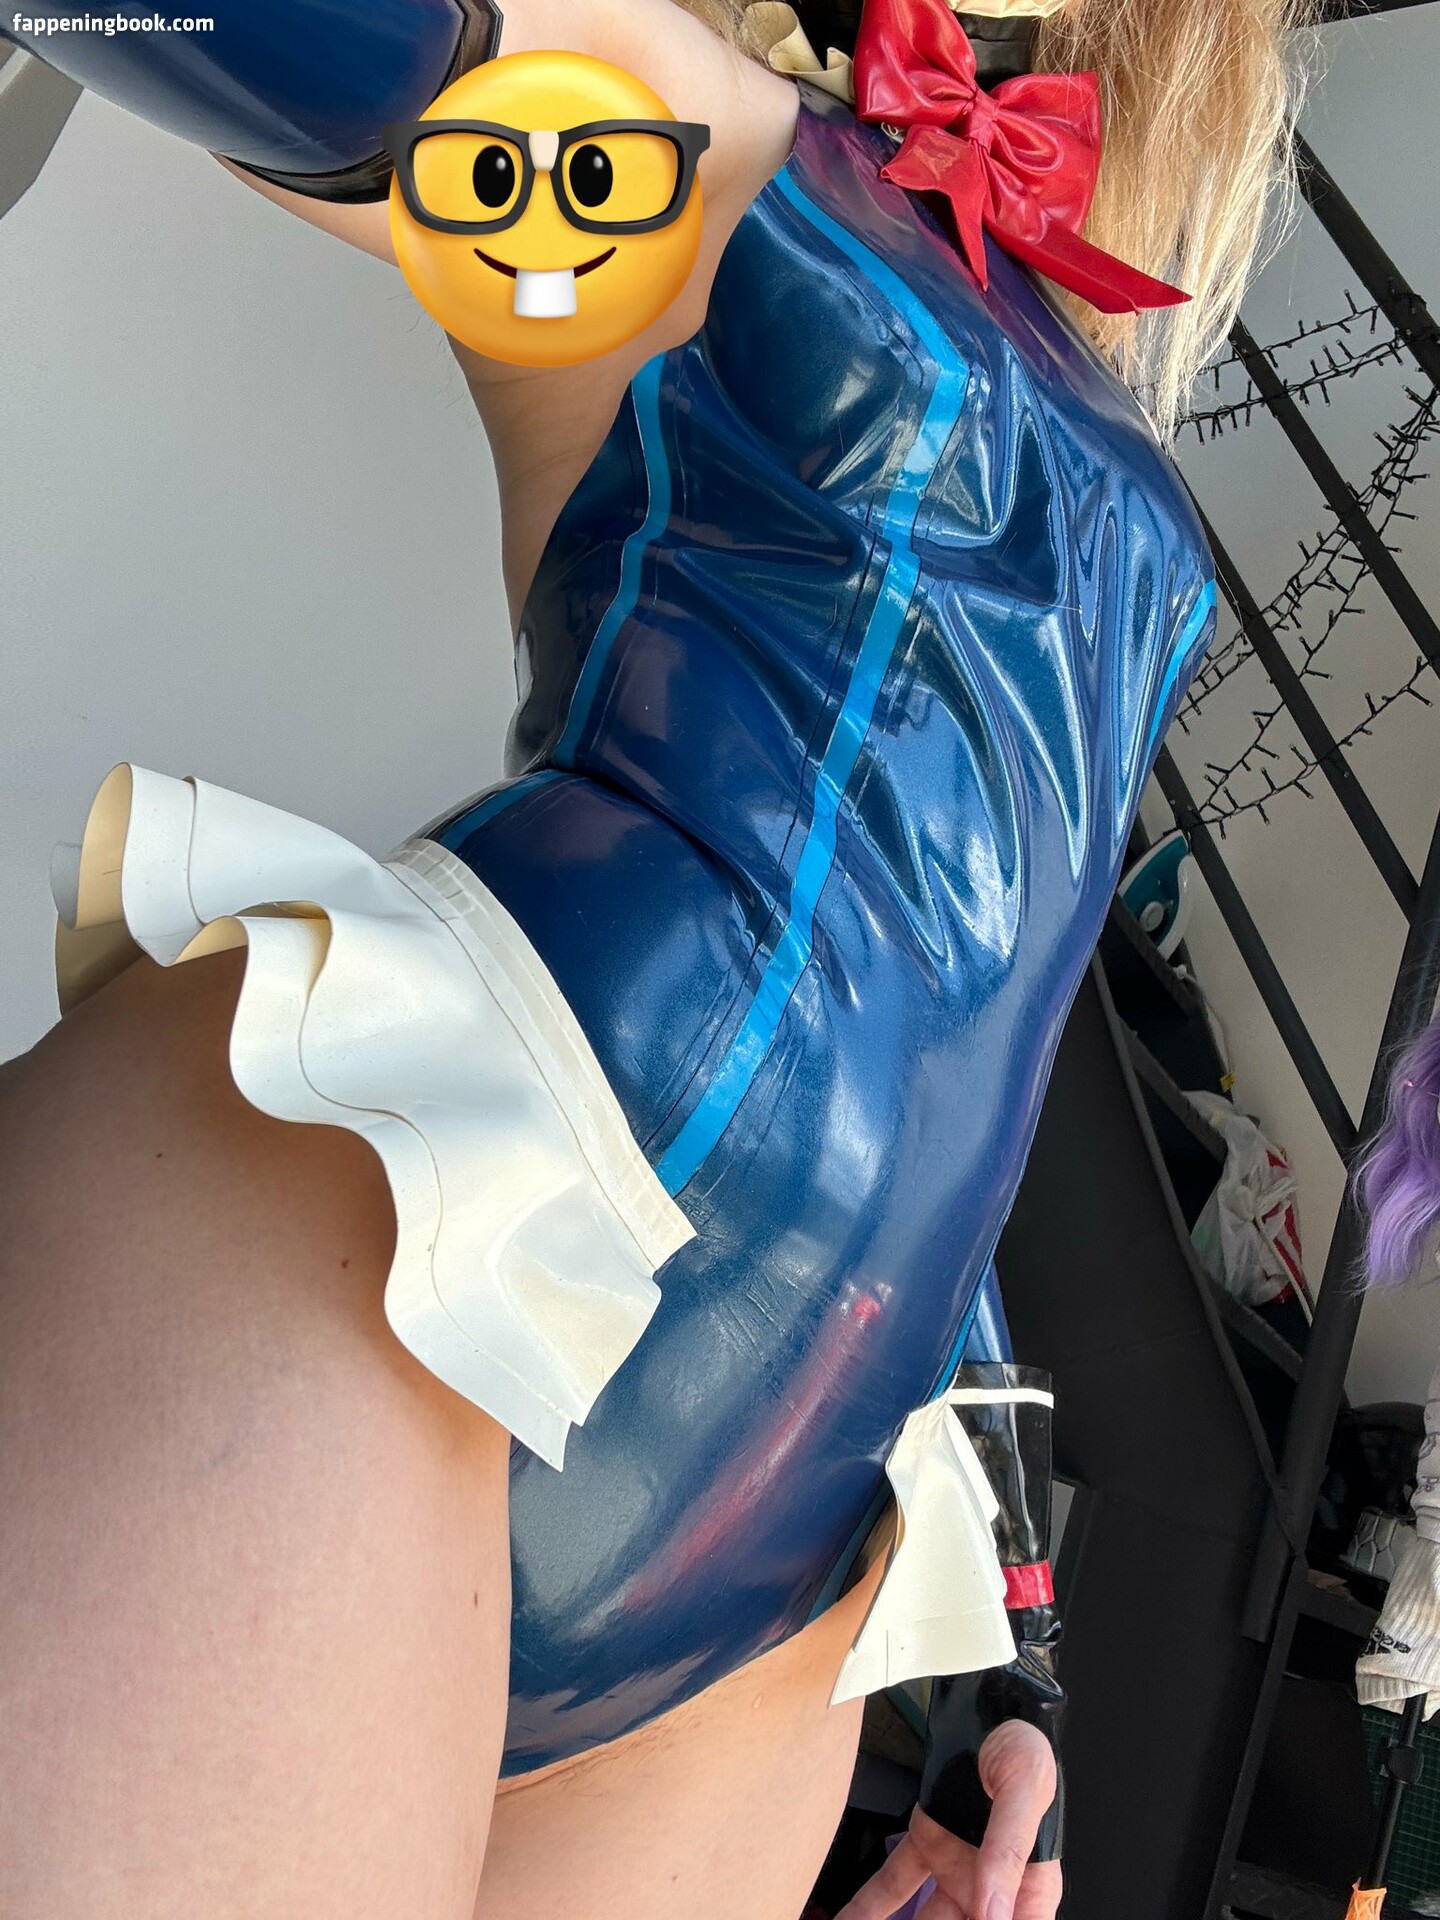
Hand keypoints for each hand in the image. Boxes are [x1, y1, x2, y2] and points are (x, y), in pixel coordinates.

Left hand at [833, 1720, 1061, 1919]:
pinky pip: (896, 1885)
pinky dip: (869, 1908)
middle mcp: (992, 1887)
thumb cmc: (1023, 1745)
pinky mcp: (927, 1845)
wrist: (990, 1701)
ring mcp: (957, 1869)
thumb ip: (1006, 1852)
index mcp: (1030, 1887)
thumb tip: (993, 1914)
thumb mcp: (1024, 1793)